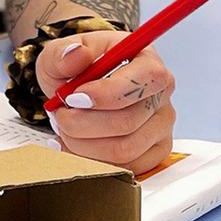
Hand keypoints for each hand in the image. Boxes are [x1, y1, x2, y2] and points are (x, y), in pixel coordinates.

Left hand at [36, 30, 174, 174]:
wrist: (80, 89)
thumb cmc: (77, 69)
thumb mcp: (59, 53)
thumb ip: (62, 53)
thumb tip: (75, 53)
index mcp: (147, 62)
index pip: (143, 80)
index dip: (107, 94)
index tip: (73, 98)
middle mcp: (160, 96)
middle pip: (128, 121)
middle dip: (82, 123)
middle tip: (59, 114)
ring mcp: (160, 126)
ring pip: (124, 149)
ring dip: (83, 143)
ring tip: (64, 127)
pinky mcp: (153, 151)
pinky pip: (125, 167)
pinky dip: (91, 159)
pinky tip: (71, 144)